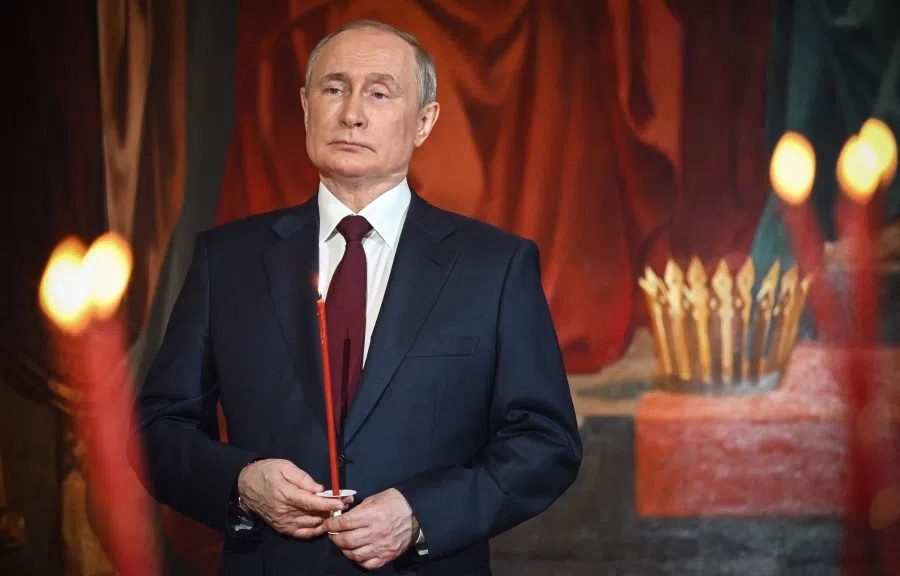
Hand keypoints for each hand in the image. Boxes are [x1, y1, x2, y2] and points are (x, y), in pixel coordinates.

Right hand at [237, 459, 352, 538]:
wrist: (245, 486)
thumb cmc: (266, 472)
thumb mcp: (285, 466)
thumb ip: (303, 478)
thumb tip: (320, 490)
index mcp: (285, 494)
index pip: (312, 503)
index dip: (329, 504)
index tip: (343, 501)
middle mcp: (284, 512)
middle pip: (314, 515)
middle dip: (333, 510)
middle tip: (347, 502)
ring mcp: (283, 523)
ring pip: (311, 525)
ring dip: (327, 519)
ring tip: (339, 510)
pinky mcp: (282, 528)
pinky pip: (302, 533)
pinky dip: (315, 530)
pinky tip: (325, 522)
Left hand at [324, 488, 418, 569]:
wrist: (417, 514)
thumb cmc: (395, 502)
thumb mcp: (375, 498)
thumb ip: (358, 509)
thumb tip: (342, 517)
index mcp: (372, 514)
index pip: (344, 523)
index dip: (332, 524)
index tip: (327, 524)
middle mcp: (376, 532)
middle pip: (347, 541)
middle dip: (335, 538)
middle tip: (333, 535)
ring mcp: (382, 546)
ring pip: (355, 554)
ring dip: (344, 550)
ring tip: (343, 544)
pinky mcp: (387, 556)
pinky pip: (368, 563)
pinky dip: (358, 560)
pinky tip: (356, 552)